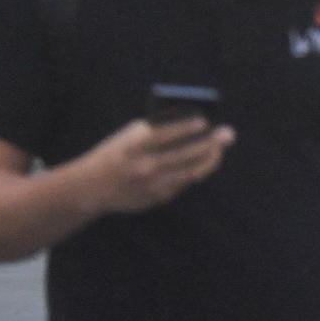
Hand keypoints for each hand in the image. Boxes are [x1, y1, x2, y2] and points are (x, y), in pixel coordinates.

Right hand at [78, 117, 235, 216]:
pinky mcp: (156, 198)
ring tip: (220, 149)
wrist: (91, 187)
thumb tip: (194, 126)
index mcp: (134, 146)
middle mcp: (143, 167)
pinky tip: (204, 162)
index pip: (164, 135)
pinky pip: (182, 184)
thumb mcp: (130, 136)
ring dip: (209, 160)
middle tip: (228, 134)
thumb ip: (157, 130)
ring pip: (190, 174)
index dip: (185, 129)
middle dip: (210, 144)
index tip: (205, 122)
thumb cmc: (117, 152)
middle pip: (184, 155)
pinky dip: (193, 171)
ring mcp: (150, 186)